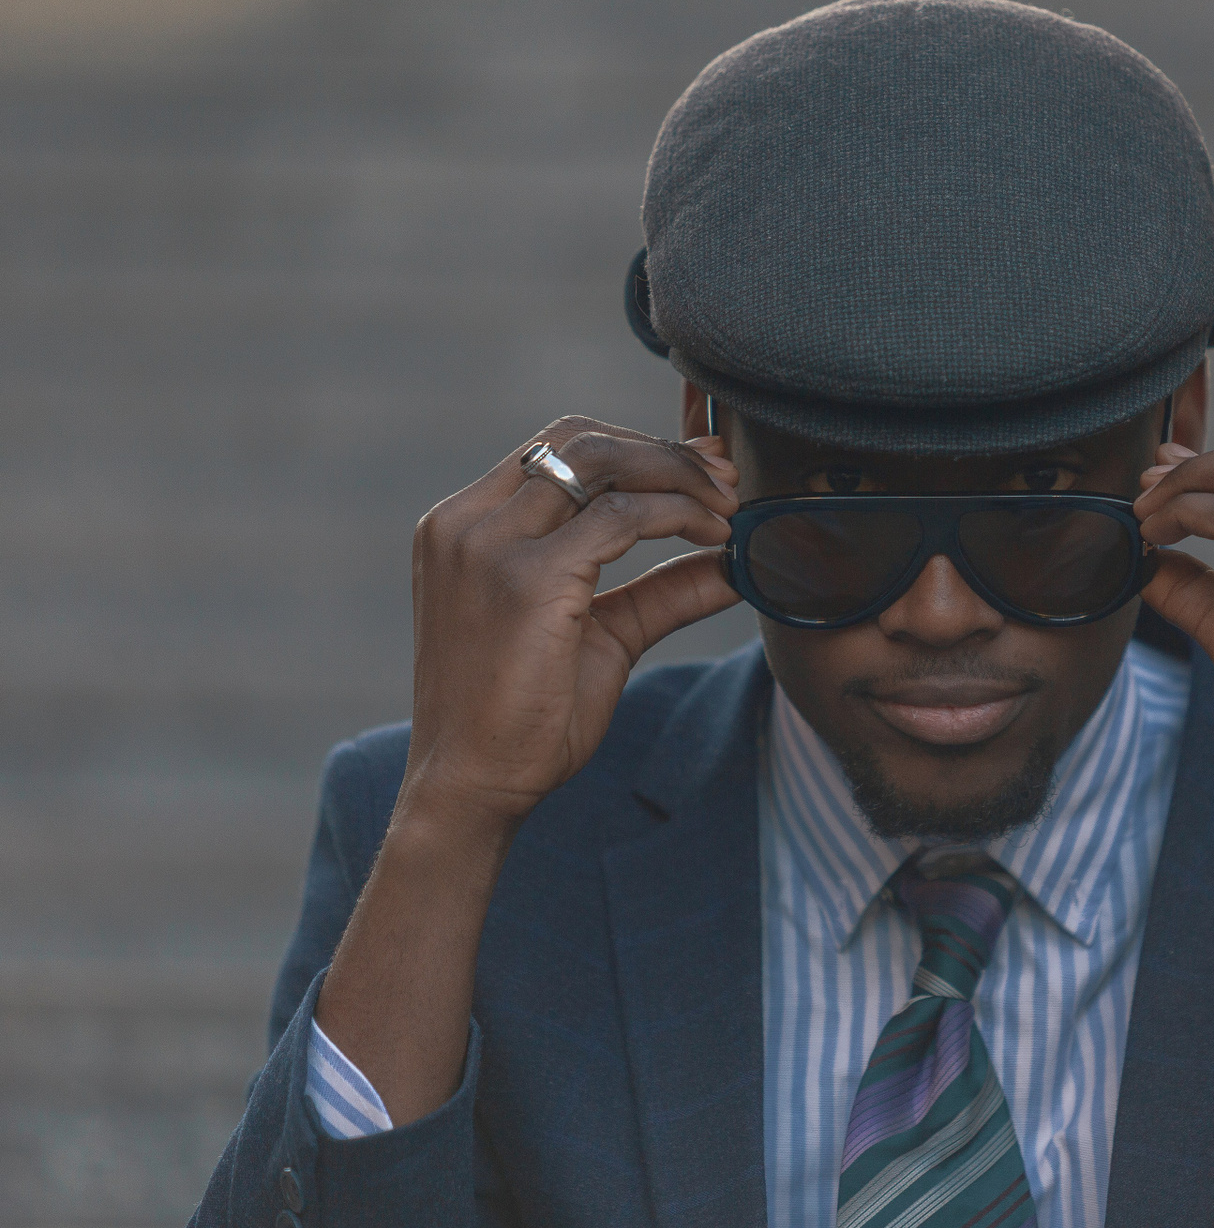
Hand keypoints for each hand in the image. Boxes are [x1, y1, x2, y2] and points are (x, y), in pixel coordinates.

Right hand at [400, 416, 740, 833]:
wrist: (473, 788)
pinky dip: (677, 515)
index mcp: (465, 526)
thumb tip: (735, 566)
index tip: (703, 464)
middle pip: (579, 439)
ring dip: (677, 475)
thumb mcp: (602, 636)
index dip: (638, 445)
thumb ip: (661, 592)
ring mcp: (489, 546)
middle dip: (664, 451)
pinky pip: (620, 516)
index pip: (557, 448)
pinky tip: (713, 538)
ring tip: (728, 505)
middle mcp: (467, 523)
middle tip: (727, 477)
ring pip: (601, 462)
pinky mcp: (526, 580)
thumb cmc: (525, 720)